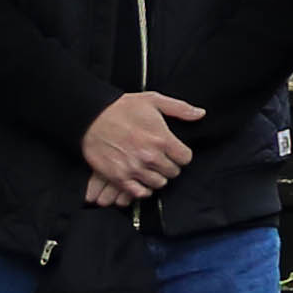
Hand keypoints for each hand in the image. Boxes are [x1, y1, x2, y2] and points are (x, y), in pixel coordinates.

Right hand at [81, 88, 204, 205]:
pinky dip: (142, 189)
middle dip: (169, 166)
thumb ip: (180, 109)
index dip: (181, 155)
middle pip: (173, 172)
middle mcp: (150, 156)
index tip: (174, 151)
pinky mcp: (119, 177)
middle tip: (161, 159)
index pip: (185, 158)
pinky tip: (140, 179)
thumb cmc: (122, 108)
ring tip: (150, 167)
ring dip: (156, 177)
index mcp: (162, 139)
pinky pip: (139, 192)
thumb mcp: (154, 100)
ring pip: (158, 184)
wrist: (91, 116)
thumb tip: (200, 114)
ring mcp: (134, 168)